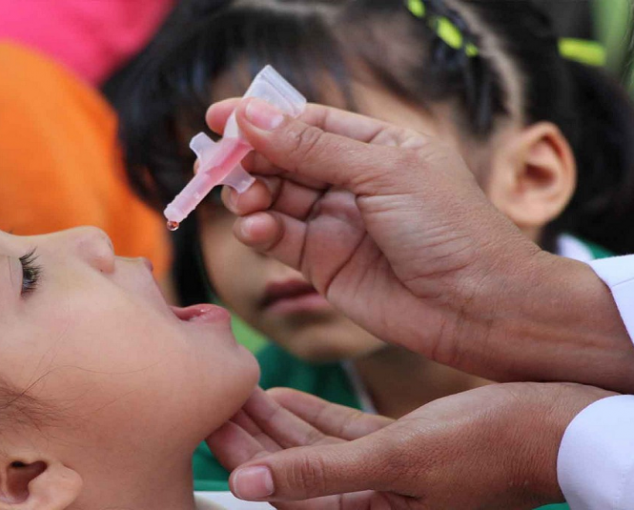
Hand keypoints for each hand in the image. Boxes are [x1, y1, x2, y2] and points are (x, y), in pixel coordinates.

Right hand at [206, 99, 633, 391]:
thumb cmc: (448, 229)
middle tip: (219, 166)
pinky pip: (279, 238)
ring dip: (251, 196)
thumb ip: (312, 147)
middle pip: (282, 159)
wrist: (477, 308)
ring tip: (247, 201)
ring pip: (274, 199)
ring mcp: (335, 223)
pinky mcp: (323, 263)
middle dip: (249, 160)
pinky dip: (260, 231)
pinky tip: (257, 229)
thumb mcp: (382, 171)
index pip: (305, 123)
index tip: (217, 118)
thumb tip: (250, 116)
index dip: (261, 119)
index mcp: (375, 146)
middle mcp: (351, 182)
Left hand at [207, 384, 613, 509]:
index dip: (246, 457)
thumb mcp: (396, 460)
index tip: (212, 422)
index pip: (287, 491)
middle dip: (254, 434)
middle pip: (294, 468)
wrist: (554, 426)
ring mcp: (386, 476)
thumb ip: (320, 473)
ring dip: (277, 421)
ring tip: (241, 390)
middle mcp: (374, 503)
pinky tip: (282, 395)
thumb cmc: (487, 447)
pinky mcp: (401, 450)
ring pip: (314, 448)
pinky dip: (313, 416)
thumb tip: (252, 483)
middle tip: (216, 399)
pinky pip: (343, 435)